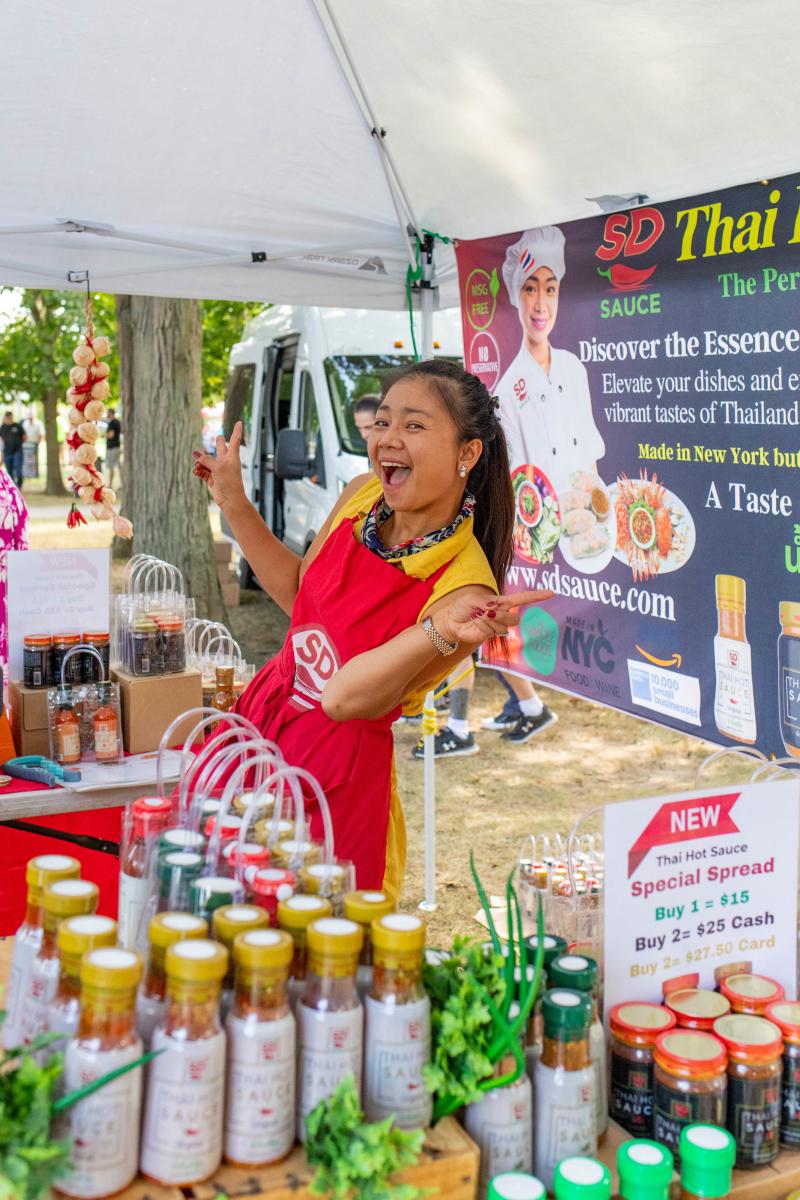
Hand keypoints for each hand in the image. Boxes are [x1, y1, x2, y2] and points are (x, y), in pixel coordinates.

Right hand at [192, 422, 246, 514]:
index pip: (234, 440)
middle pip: (221, 449)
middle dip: (219, 443)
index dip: (236, 431)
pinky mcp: (212, 479)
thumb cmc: (229, 482)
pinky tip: (196, 471)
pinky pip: (203, 471)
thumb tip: (197, 456)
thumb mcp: (218, 468)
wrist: (230, 500)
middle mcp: (226, 462)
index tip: (239, 422)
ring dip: (200, 461)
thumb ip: (206, 460)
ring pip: (207, 461)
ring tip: (195, 462)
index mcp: (232, 457)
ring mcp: (219, 470)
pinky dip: (199, 470)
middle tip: (219, 437)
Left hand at [434, 589, 553, 648]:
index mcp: (500, 601)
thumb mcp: (472, 599)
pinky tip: (476, 624)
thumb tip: (496, 606)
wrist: (451, 622)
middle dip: (502, 615)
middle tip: (485, 612)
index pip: (522, 598)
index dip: (536, 596)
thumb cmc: (462, 607)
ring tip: (477, 617)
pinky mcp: (491, 635)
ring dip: (489, 621)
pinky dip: (483, 626)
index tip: (551, 593)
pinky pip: (493, 631)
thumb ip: (486, 602)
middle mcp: (502, 613)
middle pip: (515, 618)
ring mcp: (497, 626)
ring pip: (504, 626)